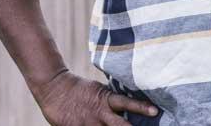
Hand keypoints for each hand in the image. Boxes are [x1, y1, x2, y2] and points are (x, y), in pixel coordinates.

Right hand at [34, 70, 158, 125]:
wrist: (55, 89)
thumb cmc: (81, 89)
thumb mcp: (100, 91)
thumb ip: (113, 101)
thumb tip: (131, 105)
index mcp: (107, 99)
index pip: (128, 103)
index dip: (141, 107)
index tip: (155, 111)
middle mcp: (100, 113)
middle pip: (120, 125)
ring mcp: (88, 124)